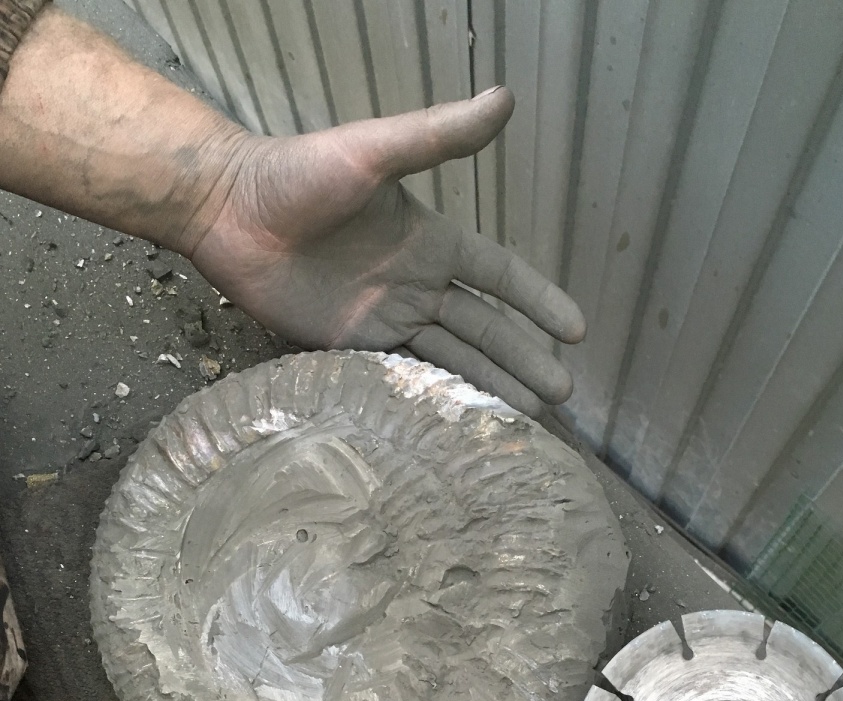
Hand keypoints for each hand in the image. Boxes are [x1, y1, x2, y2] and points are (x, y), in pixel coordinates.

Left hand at [190, 88, 584, 417]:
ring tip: (528, 419)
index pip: (500, 277)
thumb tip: (505, 98)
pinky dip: (435, 399)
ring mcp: (385, 320)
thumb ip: (438, 136)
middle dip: (525, 359)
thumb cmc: (298, 174)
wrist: (228, 212)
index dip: (538, 302)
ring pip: (452, 360)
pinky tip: (462, 422)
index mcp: (432, 242)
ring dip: (491, 387)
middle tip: (562, 396)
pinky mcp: (351, 349)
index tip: (576, 332)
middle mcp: (417, 285)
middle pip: (485, 330)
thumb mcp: (374, 152)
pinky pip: (404, 378)